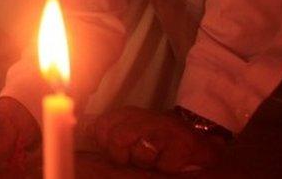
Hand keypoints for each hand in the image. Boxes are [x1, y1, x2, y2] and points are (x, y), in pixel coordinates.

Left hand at [90, 106, 224, 172]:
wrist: (200, 139)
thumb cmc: (158, 138)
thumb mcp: (130, 129)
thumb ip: (107, 130)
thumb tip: (82, 129)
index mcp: (128, 113)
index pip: (101, 126)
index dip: (104, 143)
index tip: (117, 150)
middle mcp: (145, 117)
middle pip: (117, 138)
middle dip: (123, 155)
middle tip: (136, 158)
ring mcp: (165, 130)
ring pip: (141, 152)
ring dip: (146, 162)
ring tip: (156, 157)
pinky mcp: (184, 145)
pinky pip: (164, 164)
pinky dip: (165, 168)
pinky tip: (171, 160)